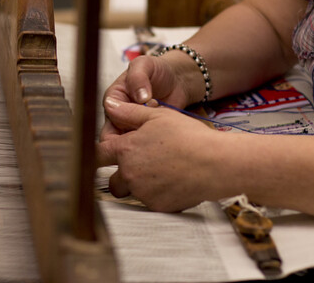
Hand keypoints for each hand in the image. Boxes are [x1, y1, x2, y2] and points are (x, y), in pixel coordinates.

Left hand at [97, 99, 224, 212]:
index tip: (105, 154)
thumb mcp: (157, 116)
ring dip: (138, 185)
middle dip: (120, 175)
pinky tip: (173, 181)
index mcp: (125, 150)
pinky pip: (150, 202)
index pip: (98, 154)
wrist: (215, 164)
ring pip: (131, 192)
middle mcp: (129, 174)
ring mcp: (143, 192)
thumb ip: (129, 113)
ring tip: (161, 172)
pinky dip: (157, 194)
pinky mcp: (158, 206)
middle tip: (139, 165)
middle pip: (112, 180)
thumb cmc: (189, 137)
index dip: (101, 153)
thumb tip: (110, 106)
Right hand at [101, 55, 190, 139]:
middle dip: (137, 126)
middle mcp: (119, 115)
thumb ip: (138, 77)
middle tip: (155, 113)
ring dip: (147, 132)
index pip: (111, 114)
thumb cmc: (158, 70)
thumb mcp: (145, 65)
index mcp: (113, 98)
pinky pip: (146, 144)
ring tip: (161, 116)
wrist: (178, 80)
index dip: (126, 113)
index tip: (146, 105)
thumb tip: (139, 97)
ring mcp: (133, 126)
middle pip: (117, 132)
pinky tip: (166, 125)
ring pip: (132, 141)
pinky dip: (156, 138)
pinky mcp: (146, 134)